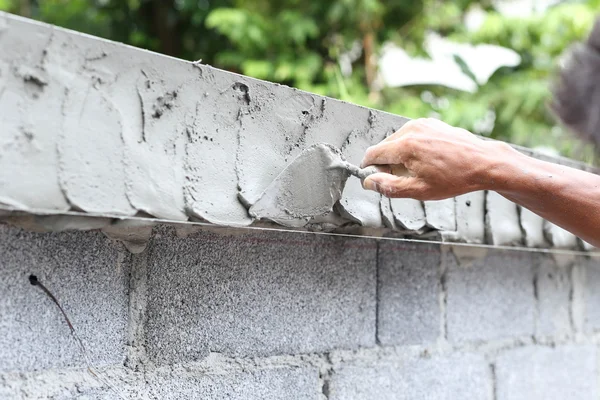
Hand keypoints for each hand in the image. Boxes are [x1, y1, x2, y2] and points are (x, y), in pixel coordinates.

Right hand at [361, 118, 507, 199]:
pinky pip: (410, 136)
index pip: (372, 154)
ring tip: (419, 170)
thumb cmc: (455, 178)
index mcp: (405, 146)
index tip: (374, 180)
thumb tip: (369, 182)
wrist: (484, 163)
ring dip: (399, 156)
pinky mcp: (430, 123)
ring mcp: (422, 124)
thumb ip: (389, 186)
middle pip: (383, 147)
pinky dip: (411, 148)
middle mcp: (411, 129)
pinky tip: (427, 160)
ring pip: (396, 141)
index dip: (369, 169)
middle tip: (403, 179)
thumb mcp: (419, 190)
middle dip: (386, 163)